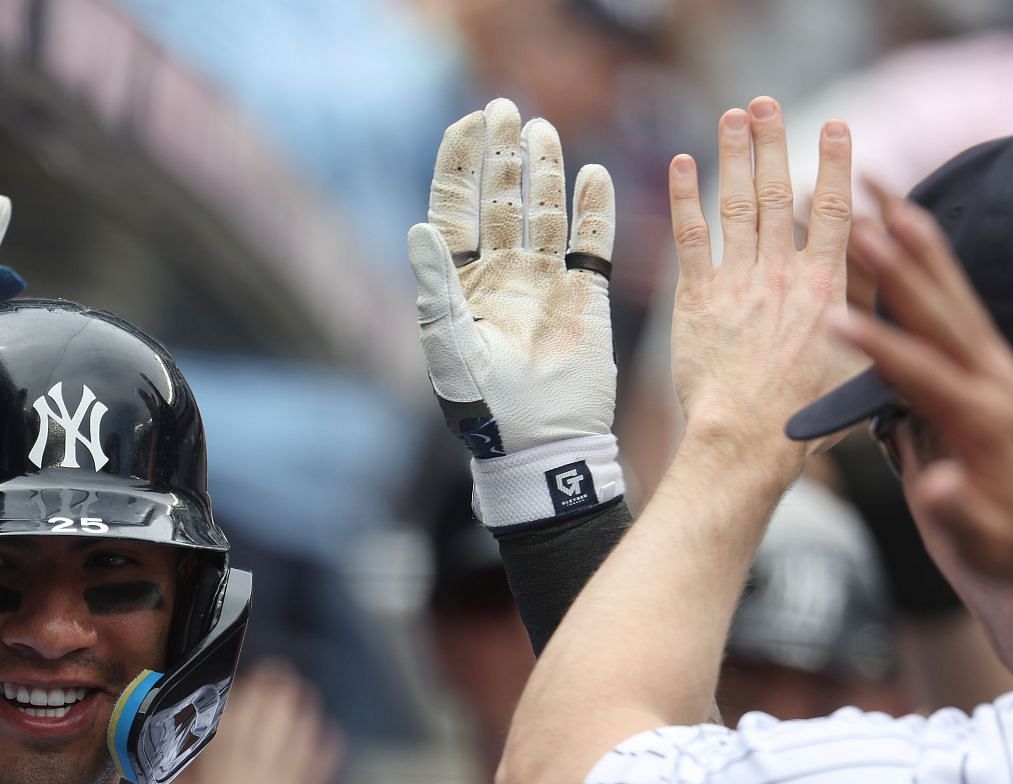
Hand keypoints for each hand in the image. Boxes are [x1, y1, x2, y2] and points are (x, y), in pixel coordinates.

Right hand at [148, 662, 341, 783]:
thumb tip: (163, 770)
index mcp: (221, 778)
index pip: (231, 731)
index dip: (239, 704)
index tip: (245, 683)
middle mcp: (253, 779)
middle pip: (266, 731)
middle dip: (273, 699)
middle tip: (281, 672)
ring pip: (294, 746)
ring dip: (300, 718)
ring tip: (305, 694)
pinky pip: (314, 776)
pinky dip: (323, 755)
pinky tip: (330, 736)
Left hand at [409, 101, 618, 527]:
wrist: (540, 445)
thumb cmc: (486, 407)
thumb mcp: (451, 347)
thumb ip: (435, 288)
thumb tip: (418, 230)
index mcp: (461, 283)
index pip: (456, 208)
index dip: (460, 164)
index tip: (468, 123)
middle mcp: (500, 275)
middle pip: (499, 199)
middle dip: (501, 155)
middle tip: (505, 110)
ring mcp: (543, 283)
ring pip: (544, 213)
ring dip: (543, 172)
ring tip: (542, 130)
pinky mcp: (584, 296)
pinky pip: (591, 243)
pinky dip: (594, 210)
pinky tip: (593, 176)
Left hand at [667, 99, 853, 470]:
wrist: (748, 439)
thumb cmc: (804, 417)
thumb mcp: (857, 364)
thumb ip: (866, 318)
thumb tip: (885, 293)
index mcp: (827, 286)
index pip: (836, 208)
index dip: (836, 163)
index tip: (836, 126)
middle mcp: (783, 274)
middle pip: (780, 192)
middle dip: (774, 142)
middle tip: (767, 104)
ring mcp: (739, 283)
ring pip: (737, 203)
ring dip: (733, 154)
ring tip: (732, 116)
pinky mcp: (698, 300)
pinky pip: (689, 238)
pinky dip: (683, 198)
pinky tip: (680, 165)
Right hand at [832, 192, 1012, 578]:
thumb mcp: (988, 542)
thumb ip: (961, 509)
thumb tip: (936, 485)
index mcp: (983, 423)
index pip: (921, 374)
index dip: (876, 346)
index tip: (832, 316)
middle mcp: (993, 381)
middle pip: (941, 316)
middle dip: (898, 269)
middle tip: (861, 223)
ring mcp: (996, 367)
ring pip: (954, 297)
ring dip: (921, 249)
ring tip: (890, 201)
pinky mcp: (990, 363)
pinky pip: (960, 305)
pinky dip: (938, 266)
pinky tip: (916, 233)